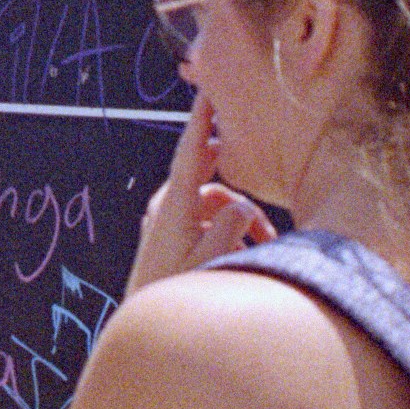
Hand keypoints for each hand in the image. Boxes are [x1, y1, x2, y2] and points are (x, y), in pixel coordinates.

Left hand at [126, 92, 273, 295]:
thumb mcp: (211, 261)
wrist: (146, 318)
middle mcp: (167, 206)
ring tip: (264, 245)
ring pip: (213, 199)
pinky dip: (226, 227)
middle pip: (209, 174)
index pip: (191, 151)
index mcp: (174, 206)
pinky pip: (205, 216)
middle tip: (260, 176)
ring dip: (239, 216)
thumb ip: (231, 227)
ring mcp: (167, 219)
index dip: (201, 119)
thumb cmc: (176, 293)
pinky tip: (244, 253)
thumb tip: (243, 206)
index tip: (207, 91)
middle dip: (239, 180)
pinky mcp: (171, 233)